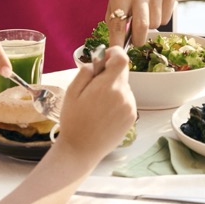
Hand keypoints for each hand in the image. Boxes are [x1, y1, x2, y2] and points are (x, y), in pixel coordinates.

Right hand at [54, 47, 136, 162]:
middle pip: (122, 73)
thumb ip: (87, 71)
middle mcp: (124, 95)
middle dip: (109, 74)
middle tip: (93, 87)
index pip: (122, 58)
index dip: (114, 54)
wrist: (81, 150)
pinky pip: (126, 100)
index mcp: (108, 86)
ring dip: (113, 89)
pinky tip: (104, 113)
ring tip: (97, 105)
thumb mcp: (72, 91)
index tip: (104, 58)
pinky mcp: (132, 117)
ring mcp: (130, 106)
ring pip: (124, 87)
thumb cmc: (73, 121)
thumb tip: (99, 60)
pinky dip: (117, 101)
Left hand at [106, 0, 175, 47]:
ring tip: (146, 17)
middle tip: (136, 42)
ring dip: (150, 27)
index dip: (117, 40)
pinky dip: (161, 20)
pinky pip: (166, 19)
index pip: (119, 23)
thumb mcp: (116, 3)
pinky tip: (156, 10)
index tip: (117, 52)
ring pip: (155, 24)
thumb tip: (116, 45)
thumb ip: (114, 22)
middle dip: (139, 39)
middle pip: (142, 25)